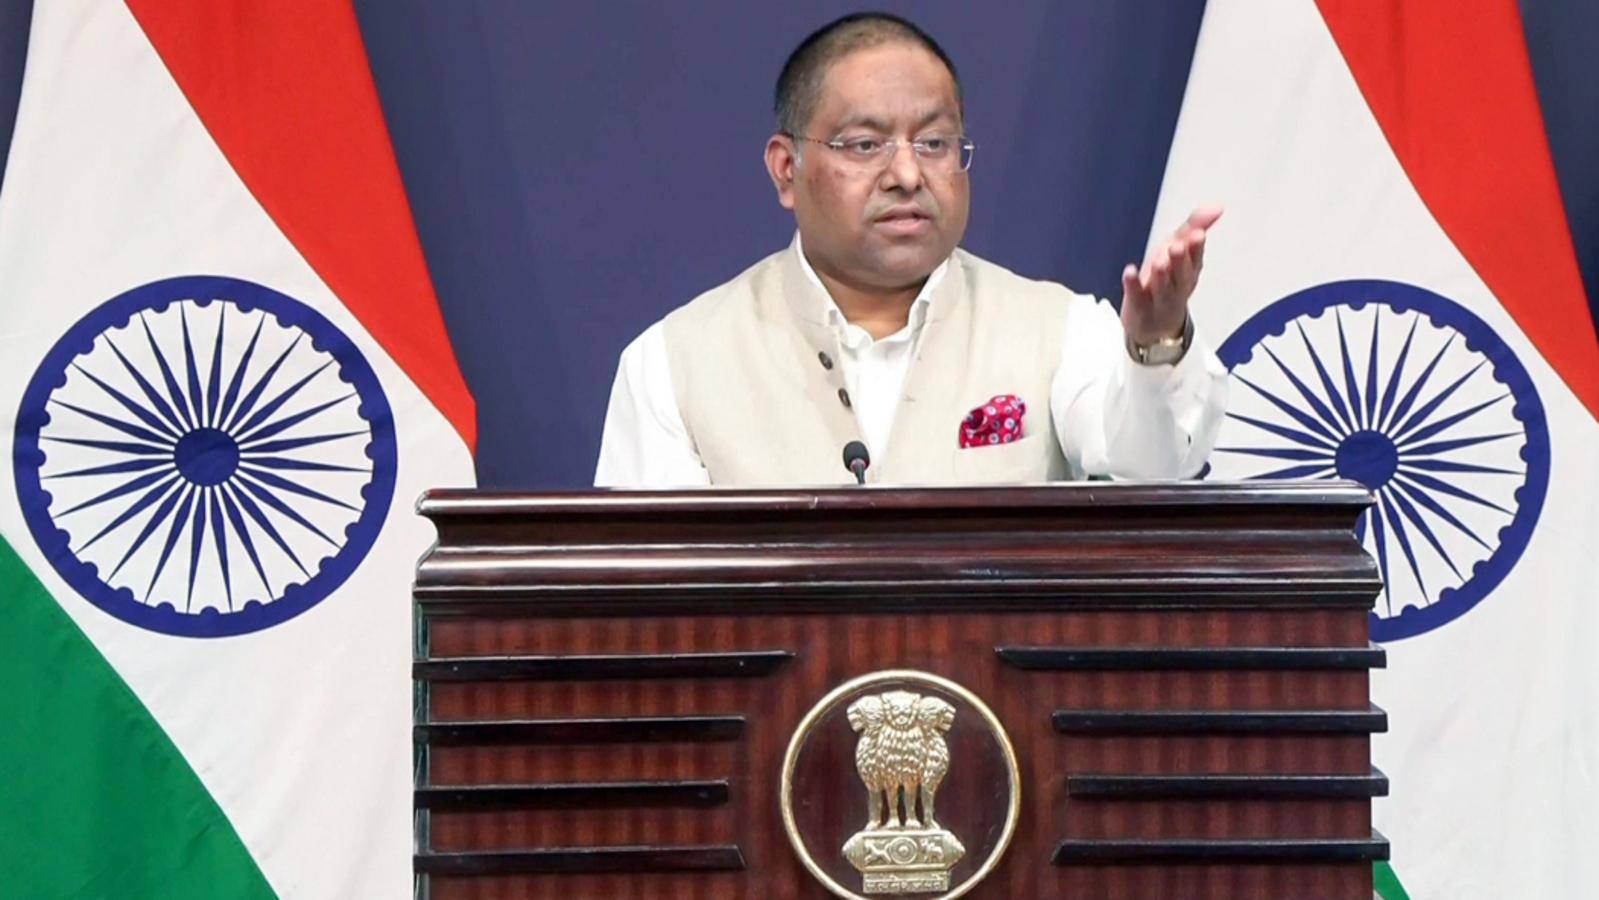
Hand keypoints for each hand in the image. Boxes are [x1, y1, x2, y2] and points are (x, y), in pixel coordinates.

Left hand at [1120, 204, 1222, 345]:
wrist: (1153, 324)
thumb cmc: (1168, 281)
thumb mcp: (1182, 251)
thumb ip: (1196, 226)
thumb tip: (1217, 206)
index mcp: (1188, 270)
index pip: (1195, 258)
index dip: (1196, 247)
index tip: (1197, 234)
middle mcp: (1176, 285)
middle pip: (1180, 273)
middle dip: (1180, 260)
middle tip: (1178, 247)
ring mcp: (1157, 298)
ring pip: (1161, 287)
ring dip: (1161, 274)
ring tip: (1159, 261)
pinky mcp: (1138, 306)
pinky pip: (1135, 295)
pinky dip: (1132, 284)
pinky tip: (1129, 271)